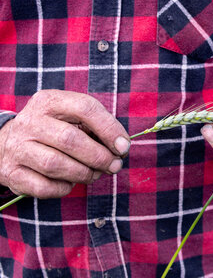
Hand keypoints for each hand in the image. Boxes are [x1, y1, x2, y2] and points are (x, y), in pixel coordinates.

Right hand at [0, 90, 129, 198]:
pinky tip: (70, 182)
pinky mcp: (11, 172)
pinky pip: (44, 187)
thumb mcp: (71, 117)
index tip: (123, 147)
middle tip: (114, 165)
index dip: (109, 129)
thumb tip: (121, 148)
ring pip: (56, 165)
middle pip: (70, 139)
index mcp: (49, 101)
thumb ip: (96, 127)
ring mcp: (17, 147)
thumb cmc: (52, 130)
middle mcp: (30, 122)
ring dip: (84, 173)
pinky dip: (64, 188)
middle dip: (99, 156)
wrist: (5, 142)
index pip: (85, 107)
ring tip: (94, 174)